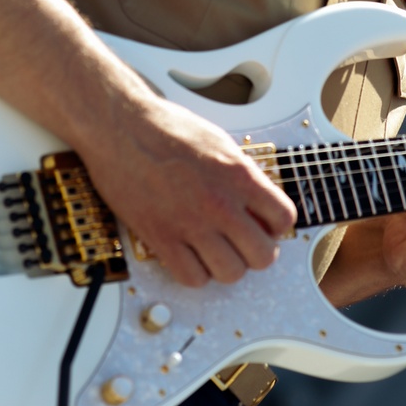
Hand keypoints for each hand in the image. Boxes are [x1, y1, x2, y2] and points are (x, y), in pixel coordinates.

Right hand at [77, 91, 297, 289]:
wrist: (121, 127)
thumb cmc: (165, 128)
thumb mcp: (219, 143)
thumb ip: (242, 175)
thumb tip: (256, 200)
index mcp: (239, 175)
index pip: (284, 218)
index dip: (277, 226)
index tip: (266, 225)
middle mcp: (219, 204)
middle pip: (263, 256)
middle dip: (258, 251)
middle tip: (246, 242)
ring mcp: (191, 224)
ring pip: (231, 273)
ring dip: (228, 265)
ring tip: (219, 251)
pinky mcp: (161, 238)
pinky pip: (192, 277)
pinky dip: (196, 273)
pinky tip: (192, 256)